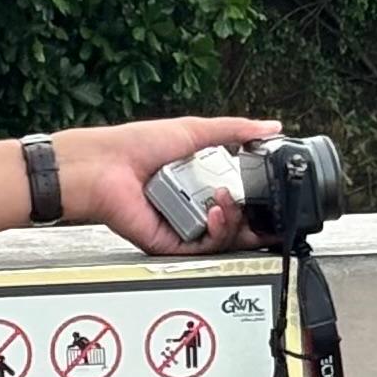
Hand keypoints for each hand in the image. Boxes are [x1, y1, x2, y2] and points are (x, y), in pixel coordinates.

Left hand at [58, 115, 282, 257]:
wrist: (102, 167)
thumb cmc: (135, 146)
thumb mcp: (194, 131)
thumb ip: (235, 130)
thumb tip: (270, 127)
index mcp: (197, 181)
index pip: (237, 197)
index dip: (257, 200)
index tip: (273, 196)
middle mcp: (191, 206)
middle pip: (236, 223)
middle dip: (252, 217)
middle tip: (260, 206)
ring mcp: (182, 226)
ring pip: (224, 239)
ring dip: (234, 221)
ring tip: (225, 201)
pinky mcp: (170, 244)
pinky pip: (204, 249)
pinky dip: (217, 233)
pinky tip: (215, 214)